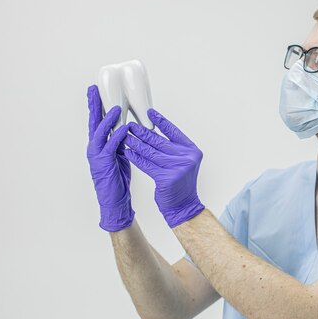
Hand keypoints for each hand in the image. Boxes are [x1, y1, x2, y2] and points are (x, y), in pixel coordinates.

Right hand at [86, 85, 133, 231]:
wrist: (115, 200)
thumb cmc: (117, 178)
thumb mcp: (119, 155)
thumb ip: (119, 141)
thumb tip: (126, 128)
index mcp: (98, 144)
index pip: (96, 121)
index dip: (96, 105)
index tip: (95, 90)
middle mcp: (94, 147)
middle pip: (93, 122)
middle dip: (94, 105)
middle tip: (94, 89)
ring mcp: (96, 155)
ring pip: (100, 132)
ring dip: (108, 119)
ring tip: (117, 107)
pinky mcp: (103, 164)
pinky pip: (111, 147)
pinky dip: (118, 137)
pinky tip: (125, 128)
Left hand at [123, 108, 203, 227]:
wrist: (183, 205)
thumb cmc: (180, 183)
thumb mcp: (183, 162)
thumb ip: (173, 148)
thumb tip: (153, 131)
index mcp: (192, 150)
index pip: (174, 131)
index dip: (160, 121)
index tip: (149, 112)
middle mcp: (187, 157)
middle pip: (160, 141)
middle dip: (143, 132)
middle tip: (130, 125)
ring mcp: (178, 168)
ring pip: (151, 152)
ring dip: (136, 144)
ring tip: (125, 137)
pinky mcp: (167, 178)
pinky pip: (147, 165)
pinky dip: (136, 158)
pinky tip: (128, 152)